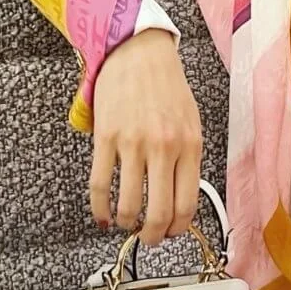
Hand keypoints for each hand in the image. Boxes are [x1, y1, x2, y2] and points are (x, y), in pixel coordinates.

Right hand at [88, 28, 202, 246]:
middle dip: (152, 236)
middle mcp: (164, 146)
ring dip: (126, 224)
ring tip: (125, 224)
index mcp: (190, 144)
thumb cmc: (166, 85)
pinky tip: (103, 216)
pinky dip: (100, 209)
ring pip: (129, 205)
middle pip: (159, 213)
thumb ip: (188, 158)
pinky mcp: (106, 137)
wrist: (139, 51)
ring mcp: (133, 143)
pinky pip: (100, 185)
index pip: (187, 204)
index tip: (170, 234)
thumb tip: (180, 199)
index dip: (177, 229)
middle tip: (147, 239)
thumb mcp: (190, 121)